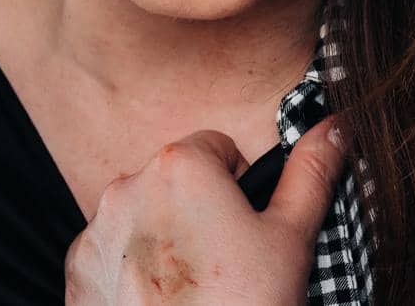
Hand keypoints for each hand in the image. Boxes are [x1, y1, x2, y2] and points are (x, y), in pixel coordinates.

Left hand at [64, 117, 346, 304]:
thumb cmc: (246, 304)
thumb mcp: (291, 239)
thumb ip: (310, 175)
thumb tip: (335, 126)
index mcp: (181, 165)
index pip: (216, 148)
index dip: (239, 186)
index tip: (247, 228)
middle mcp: (128, 186)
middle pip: (175, 182)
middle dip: (199, 211)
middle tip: (227, 263)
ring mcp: (96, 230)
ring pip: (141, 217)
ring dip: (163, 239)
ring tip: (195, 288)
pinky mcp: (79, 271)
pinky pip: (109, 254)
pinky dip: (130, 272)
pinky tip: (160, 302)